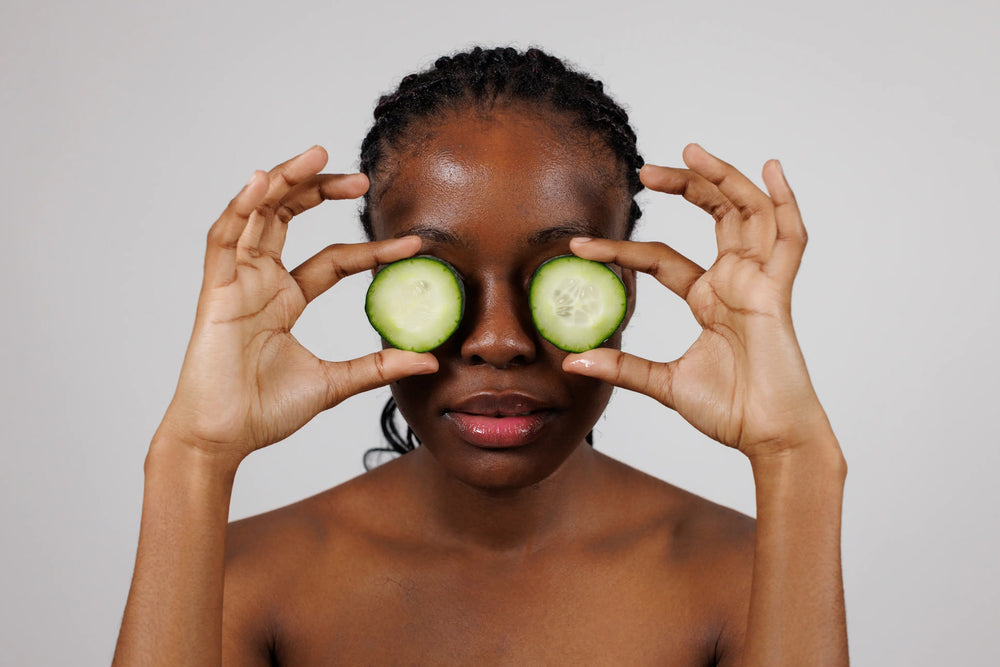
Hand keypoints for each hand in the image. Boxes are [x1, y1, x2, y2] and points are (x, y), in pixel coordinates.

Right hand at [155, 146, 436, 462]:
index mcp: (285, 300)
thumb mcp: (335, 384)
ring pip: (257, 215)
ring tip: (317, 153)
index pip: (334, 261)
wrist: (224, 439)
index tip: (413, 245)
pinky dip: (241, 206)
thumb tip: (429, 361)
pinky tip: (263, 180)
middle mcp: (260, 282)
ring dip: (284, 181)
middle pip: (289, 218)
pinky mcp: (214, 290)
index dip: (371, 250)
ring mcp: (235, 282)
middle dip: (321, 191)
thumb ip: (378, 366)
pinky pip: (224, 238)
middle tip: (362, 179)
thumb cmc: (265, 411)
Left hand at [564, 144, 831, 458]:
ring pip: (748, 213)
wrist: (769, 438)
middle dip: (684, 187)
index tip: (578, 246)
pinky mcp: (778, 293)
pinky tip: (773, 168)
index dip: (623, 249)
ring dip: (723, 179)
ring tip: (691, 151)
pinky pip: (790, 239)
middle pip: (714, 216)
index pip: (662, 259)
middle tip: (644, 171)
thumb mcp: (663, 383)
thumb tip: (572, 361)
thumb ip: (623, 368)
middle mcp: (735, 282)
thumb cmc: (730, 412)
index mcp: (710, 300)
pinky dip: (785, 202)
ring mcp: (758, 283)